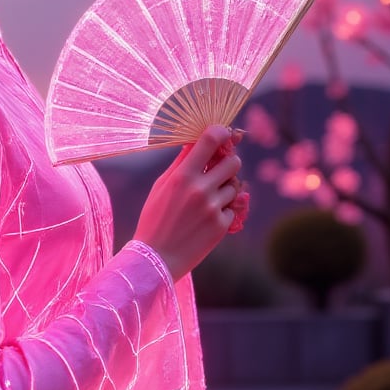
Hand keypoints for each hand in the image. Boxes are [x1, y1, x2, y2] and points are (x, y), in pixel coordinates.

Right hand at [133, 124, 243, 278]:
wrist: (157, 258)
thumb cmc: (154, 218)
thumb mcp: (161, 186)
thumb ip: (180, 163)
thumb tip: (194, 141)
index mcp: (182, 176)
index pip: (209, 141)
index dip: (221, 132)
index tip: (224, 133)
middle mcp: (200, 189)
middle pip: (234, 162)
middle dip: (229, 162)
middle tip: (220, 169)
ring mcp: (213, 208)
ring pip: (234, 186)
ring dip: (225, 189)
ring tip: (206, 201)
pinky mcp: (222, 226)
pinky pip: (232, 208)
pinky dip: (222, 211)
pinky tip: (205, 220)